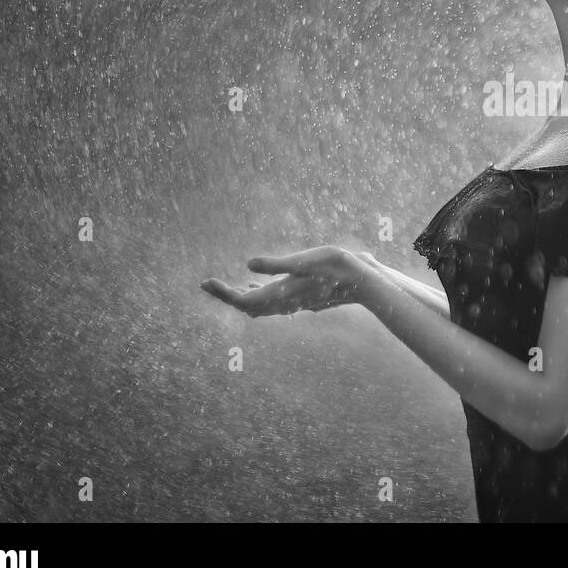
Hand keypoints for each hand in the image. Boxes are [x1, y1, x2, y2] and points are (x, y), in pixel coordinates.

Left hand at [201, 246, 373, 317]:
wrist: (363, 282)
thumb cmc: (335, 267)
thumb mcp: (304, 260)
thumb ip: (276, 265)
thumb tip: (248, 265)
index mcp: (280, 295)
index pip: (242, 300)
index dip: (222, 293)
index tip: (204, 284)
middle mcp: (284, 303)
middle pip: (247, 307)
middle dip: (227, 297)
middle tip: (208, 286)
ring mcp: (293, 302)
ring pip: (260, 306)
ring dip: (242, 297)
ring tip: (226, 288)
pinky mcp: (300, 297)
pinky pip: (272, 301)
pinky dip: (258, 294)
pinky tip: (258, 283)